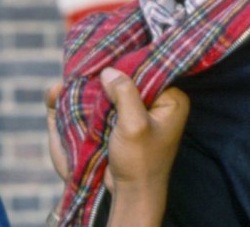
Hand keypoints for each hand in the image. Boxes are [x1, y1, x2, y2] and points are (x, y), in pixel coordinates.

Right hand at [44, 68, 189, 226]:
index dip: (127, 61)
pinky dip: (95, 98)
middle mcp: (159, 102)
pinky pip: (110, 102)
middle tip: (89, 63)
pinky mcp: (125, 121)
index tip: (105, 54)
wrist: (131, 194)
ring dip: (100, 86)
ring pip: (118, 88)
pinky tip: (77, 91)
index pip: (150, 69)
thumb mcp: (134, 125)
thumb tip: (108, 70)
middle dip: (111, 73)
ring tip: (80, 75)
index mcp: (172, 100)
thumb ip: (125, 94)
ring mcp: (141, 112)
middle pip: (133, 77)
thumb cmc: (139, 163)